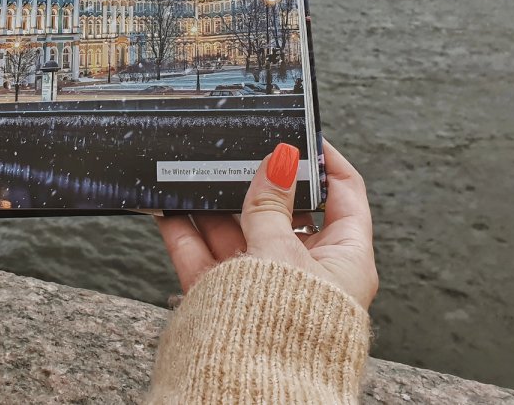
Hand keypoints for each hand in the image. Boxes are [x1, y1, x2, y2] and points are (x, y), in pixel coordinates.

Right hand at [155, 139, 376, 309]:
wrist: (247, 387)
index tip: (301, 134)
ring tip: (197, 169)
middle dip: (255, 180)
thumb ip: (271, 203)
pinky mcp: (225, 298)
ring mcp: (262, 284)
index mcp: (343, 260)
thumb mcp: (282, 249)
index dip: (326, 162)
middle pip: (281, 210)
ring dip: (216, 202)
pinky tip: (169, 205)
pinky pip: (203, 256)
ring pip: (237, 230)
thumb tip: (280, 159)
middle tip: (237, 148)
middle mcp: (305, 271)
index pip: (344, 196)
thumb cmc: (290, 326)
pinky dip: (185, 230)